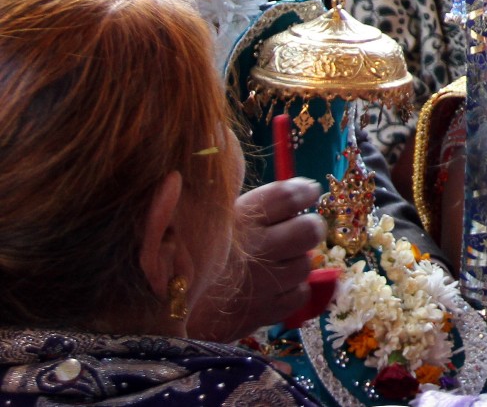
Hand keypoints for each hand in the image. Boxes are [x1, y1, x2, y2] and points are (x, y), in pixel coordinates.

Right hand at [185, 178, 325, 339]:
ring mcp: (264, 282)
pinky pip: (298, 295)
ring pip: (305, 264)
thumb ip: (232, 207)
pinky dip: (291, 291)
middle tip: (298, 230)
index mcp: (239, 219)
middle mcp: (258, 248)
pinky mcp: (263, 312)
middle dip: (308, 227)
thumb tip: (268, 189)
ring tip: (277, 262)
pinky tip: (273, 288)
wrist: (154, 317)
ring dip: (296, 261)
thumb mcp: (197, 223)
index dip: (304, 192)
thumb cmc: (172, 264)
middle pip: (310, 229)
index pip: (291, 195)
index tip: (306, 193)